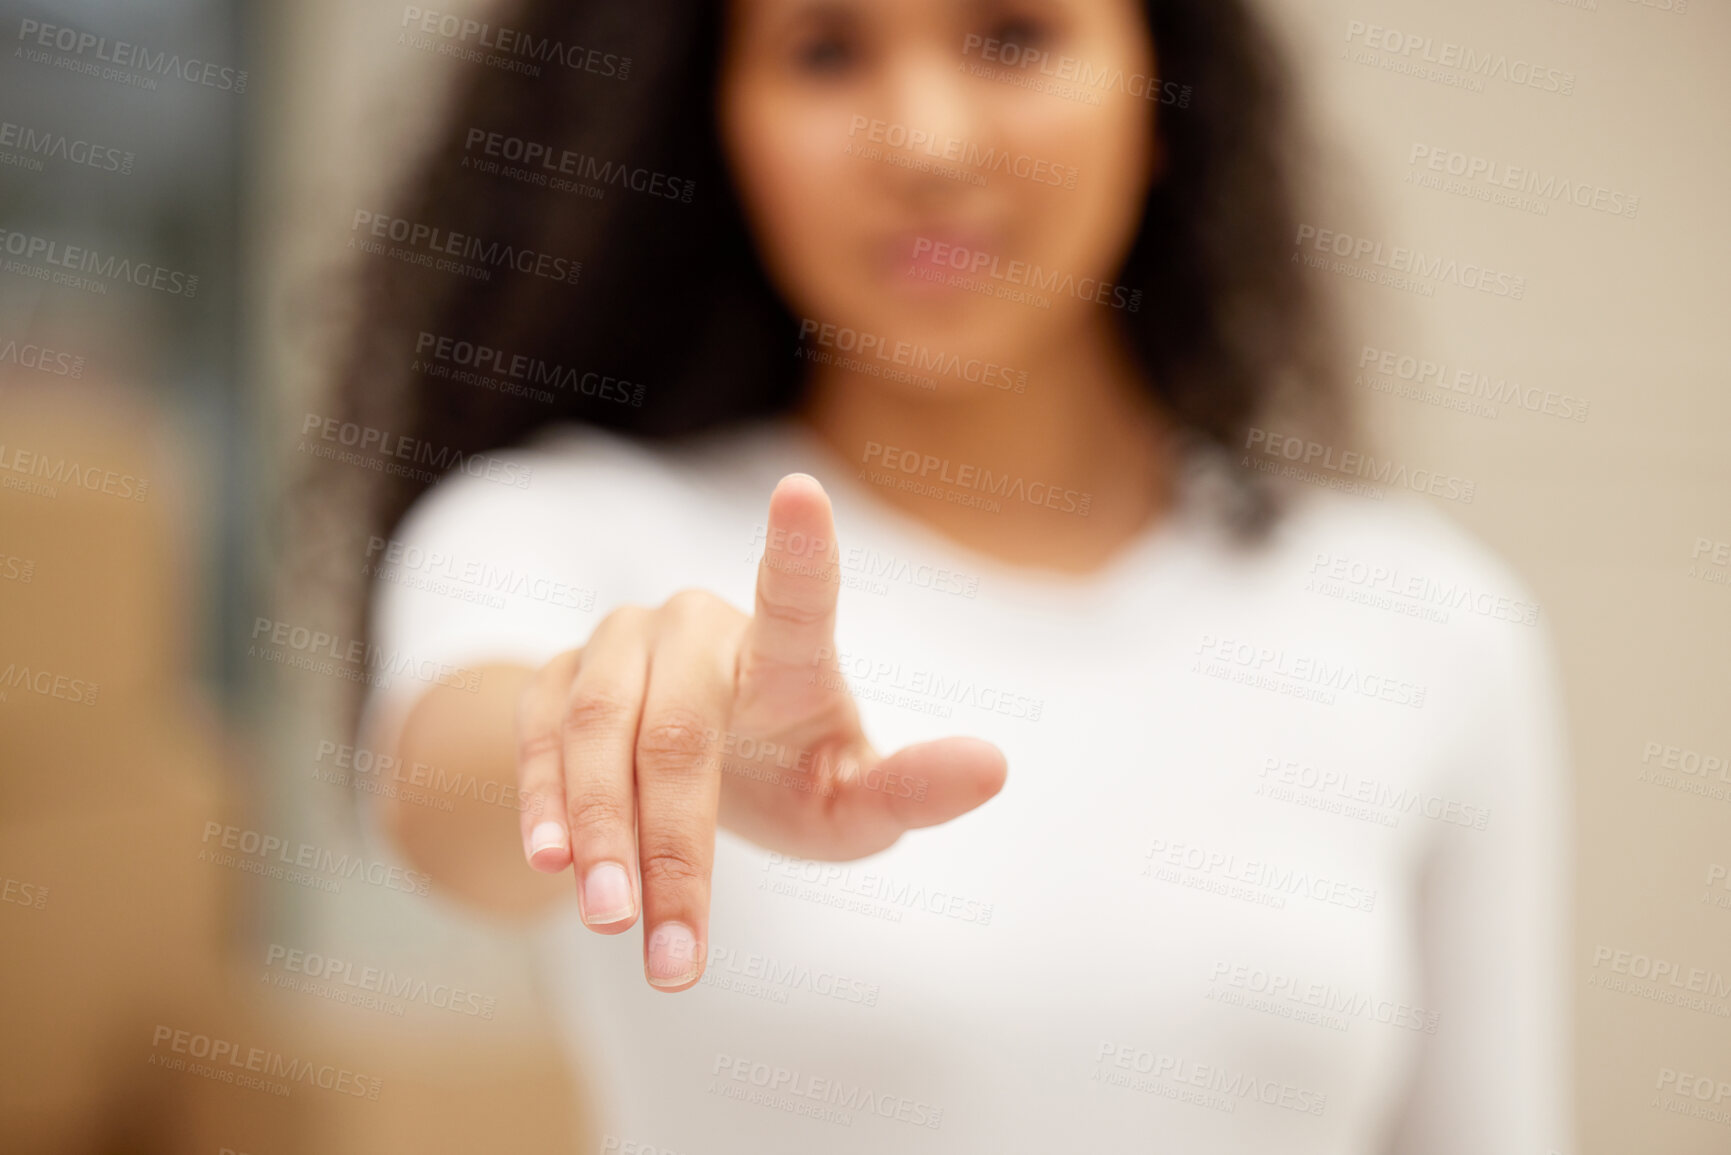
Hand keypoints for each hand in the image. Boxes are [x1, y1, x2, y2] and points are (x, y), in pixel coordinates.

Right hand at [512, 473, 1006, 989]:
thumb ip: (913, 791)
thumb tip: (996, 767)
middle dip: (670, 842)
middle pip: (678, 730)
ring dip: (599, 830)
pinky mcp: (555, 672)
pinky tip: (548, 864)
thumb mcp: (853, 804)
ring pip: (596, 730)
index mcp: (788, 651)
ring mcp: (620, 642)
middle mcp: (700, 627)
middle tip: (668, 946)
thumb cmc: (790, 781)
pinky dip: (539, 796)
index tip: (802, 495)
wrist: (679, 781)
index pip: (800, 594)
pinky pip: (537, 733)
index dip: (798, 547)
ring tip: (609, 918)